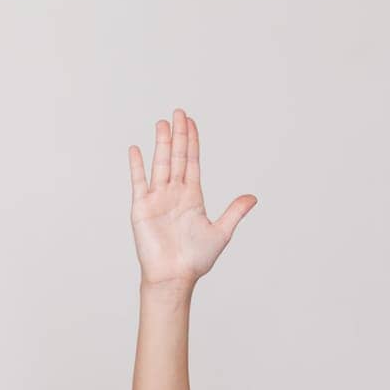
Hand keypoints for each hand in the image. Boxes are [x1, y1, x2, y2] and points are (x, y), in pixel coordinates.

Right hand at [129, 109, 255, 290]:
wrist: (173, 277)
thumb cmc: (195, 260)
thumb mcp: (221, 233)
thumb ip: (234, 212)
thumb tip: (253, 197)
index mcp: (193, 197)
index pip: (193, 162)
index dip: (193, 141)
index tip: (191, 122)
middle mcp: (174, 194)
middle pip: (177, 157)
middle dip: (178, 135)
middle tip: (178, 112)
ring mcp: (157, 199)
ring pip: (160, 164)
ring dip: (161, 144)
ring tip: (162, 124)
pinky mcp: (141, 208)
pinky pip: (138, 182)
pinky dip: (137, 166)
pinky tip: (136, 149)